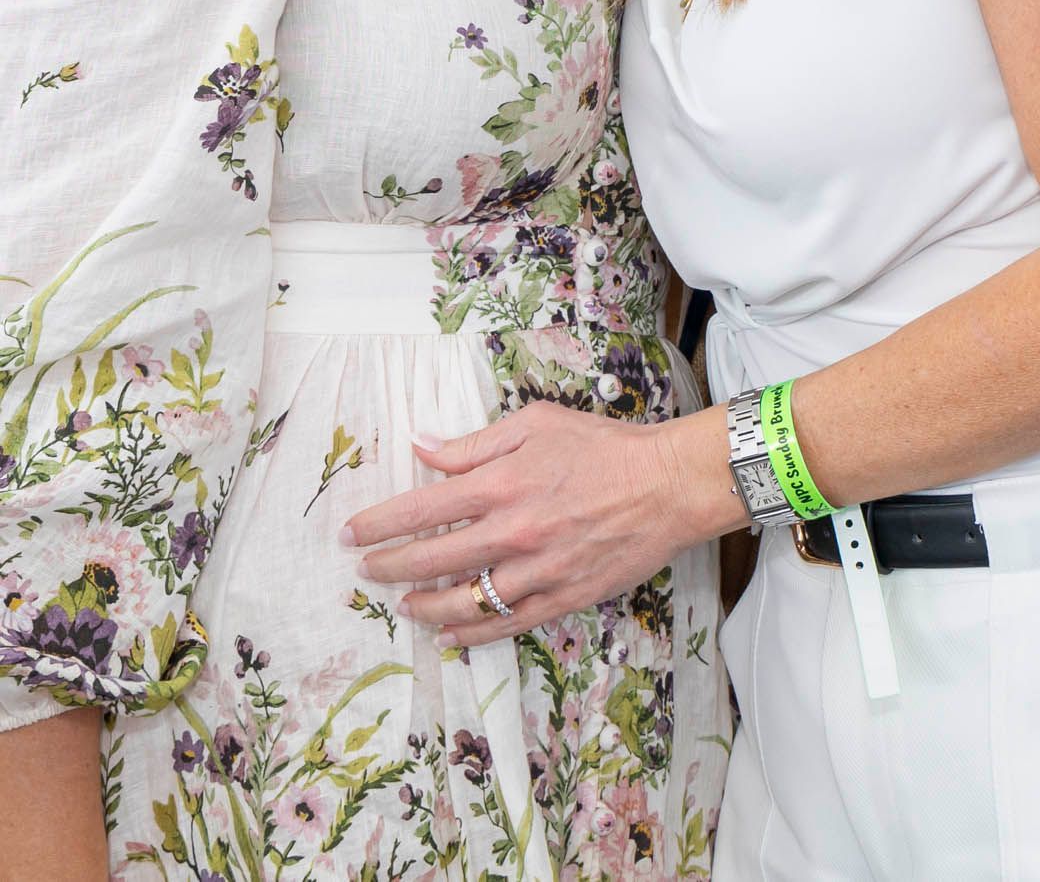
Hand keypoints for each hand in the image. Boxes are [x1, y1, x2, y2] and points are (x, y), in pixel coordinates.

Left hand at [340, 401, 726, 644]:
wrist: (666, 485)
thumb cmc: (603, 446)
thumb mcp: (536, 424)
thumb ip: (476, 443)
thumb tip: (424, 447)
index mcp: (501, 484)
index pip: (422, 509)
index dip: (379, 524)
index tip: (351, 533)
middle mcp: (511, 532)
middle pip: (432, 559)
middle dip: (389, 565)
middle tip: (365, 570)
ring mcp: (536, 571)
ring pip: (463, 601)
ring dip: (424, 606)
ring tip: (403, 603)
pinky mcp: (561, 598)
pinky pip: (504, 626)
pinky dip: (471, 636)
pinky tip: (448, 637)